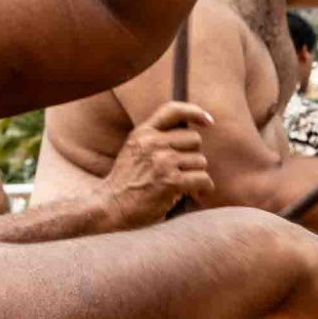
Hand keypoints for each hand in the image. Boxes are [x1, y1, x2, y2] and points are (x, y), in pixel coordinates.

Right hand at [98, 102, 215, 228]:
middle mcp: (152, 142)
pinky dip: (204, 188)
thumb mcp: (134, 150)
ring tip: (185, 185)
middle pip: (194, 139)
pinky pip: (202, 178)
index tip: (208, 122)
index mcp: (142, 132)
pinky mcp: (170, 181)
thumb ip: (156, 140)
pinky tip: (196, 194)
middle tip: (185, 170)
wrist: (110, 208)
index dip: (194, 112)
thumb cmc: (126, 183)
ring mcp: (162, 161)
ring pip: (200, 161)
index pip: (173, 110)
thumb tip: (191, 136)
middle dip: (193, 156)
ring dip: (197, 174)